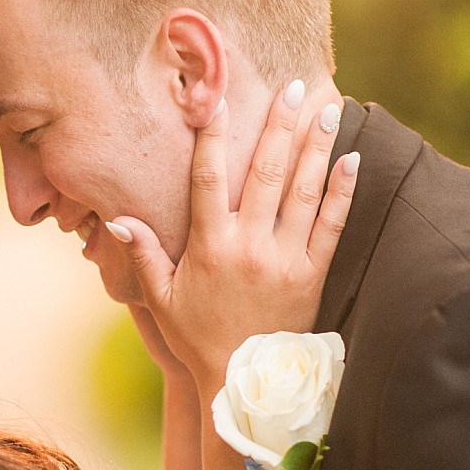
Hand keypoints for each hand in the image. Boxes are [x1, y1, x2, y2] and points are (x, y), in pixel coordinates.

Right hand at [111, 89, 359, 391]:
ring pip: (304, 192)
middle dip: (281, 125)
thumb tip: (117, 217)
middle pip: (267, 173)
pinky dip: (343, 192)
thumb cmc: (196, 338)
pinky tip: (352, 160)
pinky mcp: (312, 276)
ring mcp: (284, 260)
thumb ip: (143, 253)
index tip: (220, 101)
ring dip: (317, 146)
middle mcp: (249, 247)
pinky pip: (332, 226)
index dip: (214, 137)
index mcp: (210, 247)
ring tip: (329, 108)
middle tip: (294, 86)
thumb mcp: (161, 298)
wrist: (241, 382)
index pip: (209, 179)